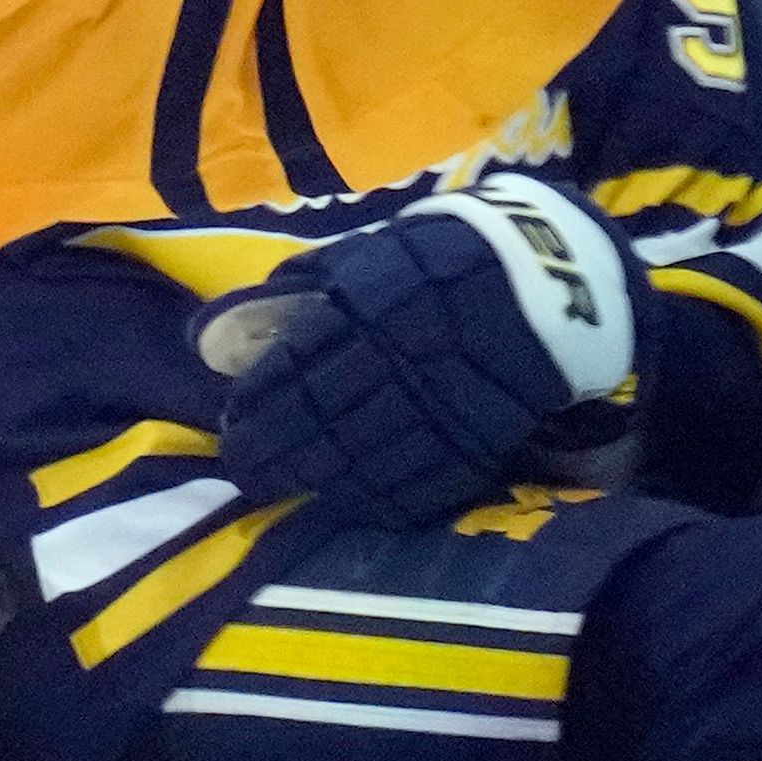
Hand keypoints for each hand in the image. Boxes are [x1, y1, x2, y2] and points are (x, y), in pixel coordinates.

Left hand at [204, 173, 641, 532]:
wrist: (553, 279)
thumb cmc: (438, 262)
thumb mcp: (361, 259)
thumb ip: (288, 299)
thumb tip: (208, 341)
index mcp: (366, 313)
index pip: (291, 373)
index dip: (254, 407)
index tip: (231, 424)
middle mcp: (399, 366)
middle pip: (317, 425)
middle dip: (270, 452)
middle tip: (244, 468)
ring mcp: (441, 410)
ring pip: (360, 462)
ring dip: (312, 481)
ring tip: (280, 486)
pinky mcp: (478, 443)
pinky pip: (417, 485)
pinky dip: (374, 499)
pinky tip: (342, 501)